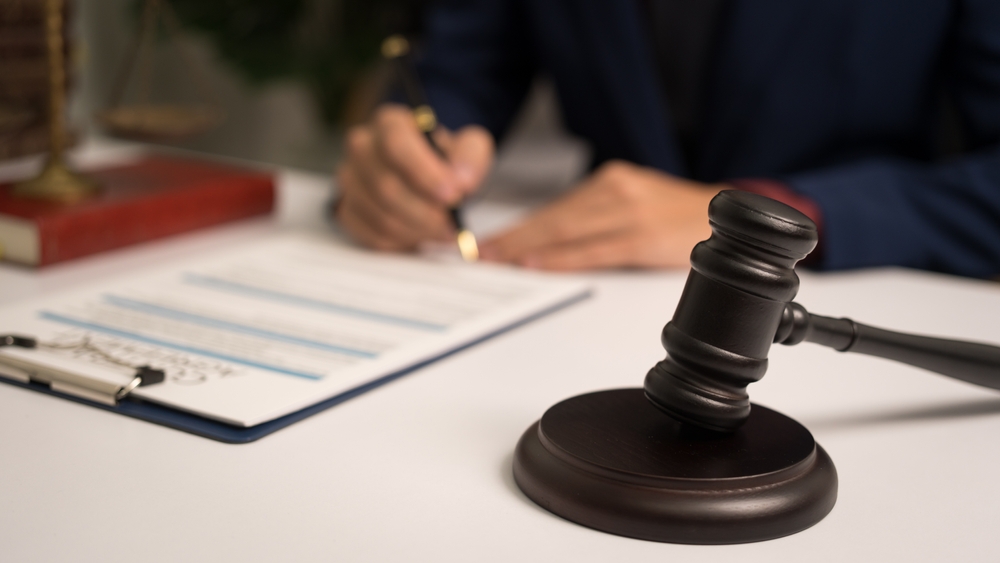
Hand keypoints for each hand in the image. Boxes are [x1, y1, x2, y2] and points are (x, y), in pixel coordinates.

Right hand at [334, 104, 493, 250]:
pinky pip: (372, 235)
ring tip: (441, 231)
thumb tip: (462, 179)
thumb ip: (470, 157)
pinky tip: (421, 235)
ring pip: (380, 215)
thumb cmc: (443, 161)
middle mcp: (362, 147)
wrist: (425, 177)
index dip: (424, 173)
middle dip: (424, 212)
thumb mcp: (467, 148)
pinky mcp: (347, 209)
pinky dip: (402, 242)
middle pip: (385, 186)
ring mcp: (350, 180)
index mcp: (390, 123)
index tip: (452, 195)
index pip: (396, 144)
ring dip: (417, 230)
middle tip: (452, 225)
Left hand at [479, 160, 726, 270]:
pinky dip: (561, 258)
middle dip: (512, 238)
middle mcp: (615, 189)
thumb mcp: (634, 205)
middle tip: (478, 254)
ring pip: (565, 231)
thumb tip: (549, 243)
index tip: (488, 242)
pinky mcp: (643, 236)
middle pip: (553, 219)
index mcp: (611, 180)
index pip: (554, 208)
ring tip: (496, 261)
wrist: (729, 217)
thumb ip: (597, 218)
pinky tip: (537, 265)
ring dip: (525, 248)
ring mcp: (629, 211)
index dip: (517, 228)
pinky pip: (593, 249)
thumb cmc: (678, 217)